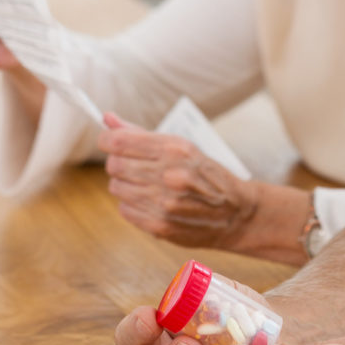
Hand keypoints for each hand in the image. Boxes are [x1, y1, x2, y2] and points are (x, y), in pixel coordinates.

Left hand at [99, 114, 267, 247]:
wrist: (237, 213)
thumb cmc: (207, 175)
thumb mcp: (183, 146)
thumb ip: (142, 134)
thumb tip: (107, 119)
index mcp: (175, 149)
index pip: (119, 141)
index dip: (107, 140)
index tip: (109, 142)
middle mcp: (169, 175)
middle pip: (115, 165)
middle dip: (119, 163)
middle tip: (134, 165)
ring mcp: (164, 203)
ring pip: (116, 187)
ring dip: (126, 184)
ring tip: (146, 185)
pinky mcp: (160, 225)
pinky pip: (124, 209)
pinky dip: (132, 205)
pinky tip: (151, 201)